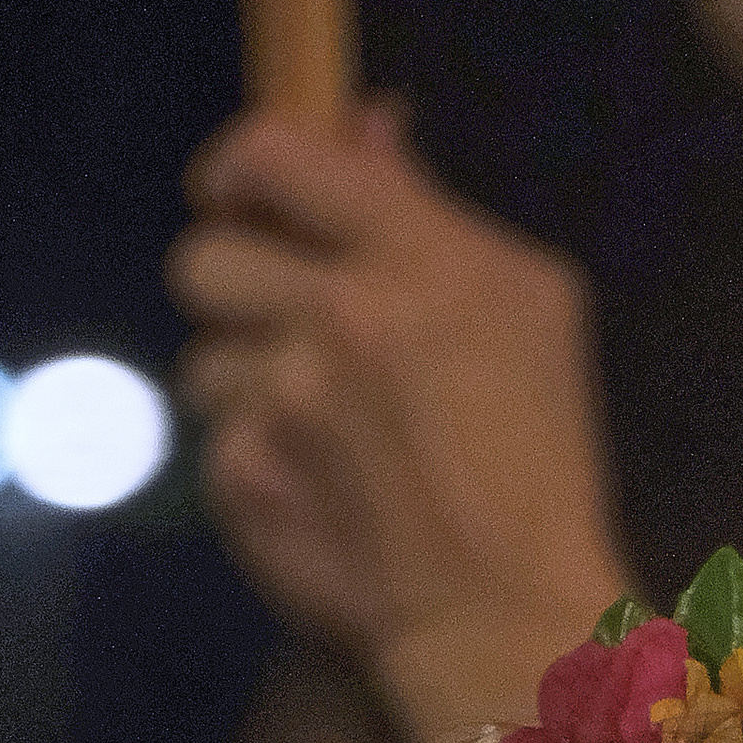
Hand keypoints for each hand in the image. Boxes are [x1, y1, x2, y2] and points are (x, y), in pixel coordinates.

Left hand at [169, 103, 636, 742]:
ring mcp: (281, 406)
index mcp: (415, 258)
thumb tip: (362, 128)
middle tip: (275, 327)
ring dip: (246, 387)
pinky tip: (315, 494)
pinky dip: (257, 465)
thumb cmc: (539, 457)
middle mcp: (337, 319)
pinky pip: (216, 443)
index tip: (238, 194)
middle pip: (203, 259)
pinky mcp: (244, 482)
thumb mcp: (527, 306)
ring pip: (203, 360)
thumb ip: (427, 210)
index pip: (273, 155)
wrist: (506, 613)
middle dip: (231, 290)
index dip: (240, 167)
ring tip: (311, 431)